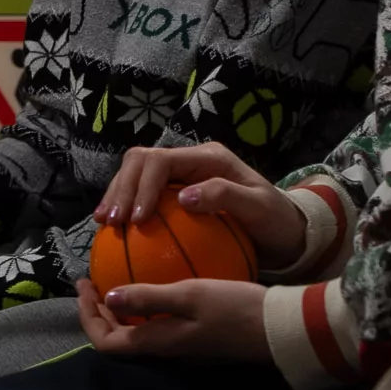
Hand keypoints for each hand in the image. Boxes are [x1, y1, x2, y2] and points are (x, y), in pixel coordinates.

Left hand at [76, 275, 270, 362]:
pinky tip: (158, 283)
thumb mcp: (190, 296)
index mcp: (159, 343)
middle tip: (94, 281)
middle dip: (99, 311)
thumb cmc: (236, 309)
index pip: (107, 343)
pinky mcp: (200, 339)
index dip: (87, 317)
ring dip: (122, 310)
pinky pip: (161, 326)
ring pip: (139, 333)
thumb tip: (108, 297)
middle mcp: (167, 350)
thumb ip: (149, 298)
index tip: (83, 285)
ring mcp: (184, 347)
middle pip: (119, 339)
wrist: (282, 329)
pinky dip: (147, 307)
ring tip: (117, 280)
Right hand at [94, 143, 307, 269]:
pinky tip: (114, 231)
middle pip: (139, 161)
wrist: (284, 231)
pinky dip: (124, 209)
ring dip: (116, 196)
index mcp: (208, 157)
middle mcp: (189, 161)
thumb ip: (225, 196)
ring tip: (105, 224)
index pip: (161, 161)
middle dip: (120, 188)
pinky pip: (140, 195)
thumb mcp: (260, 208)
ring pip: (133, 174)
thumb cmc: (275, 221)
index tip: (135, 218)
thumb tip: (184, 197)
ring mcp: (179, 176)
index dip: (141, 186)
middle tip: (112, 221)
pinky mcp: (172, 193)